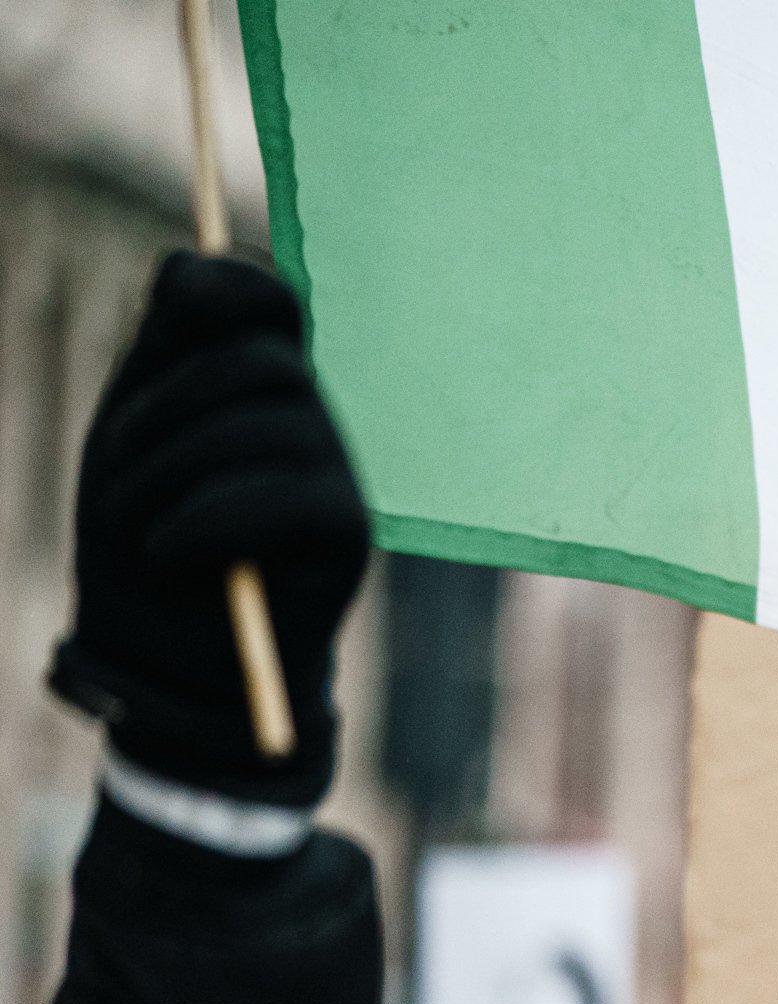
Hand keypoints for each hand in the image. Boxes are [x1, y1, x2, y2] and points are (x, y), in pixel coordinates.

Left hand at [51, 252, 368, 808]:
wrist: (164, 660)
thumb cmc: (139, 545)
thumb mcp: (130, 430)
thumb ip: (164, 347)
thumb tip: (194, 257)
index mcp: (258, 385)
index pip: (266, 297)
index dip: (228, 286)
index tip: (179, 306)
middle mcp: (311, 420)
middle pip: (257, 359)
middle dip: (162, 412)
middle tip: (117, 482)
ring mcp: (338, 472)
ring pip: (262, 421)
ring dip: (165, 475)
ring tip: (137, 532)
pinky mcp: (348, 531)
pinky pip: (282, 493)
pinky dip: (204, 523)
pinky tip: (174, 558)